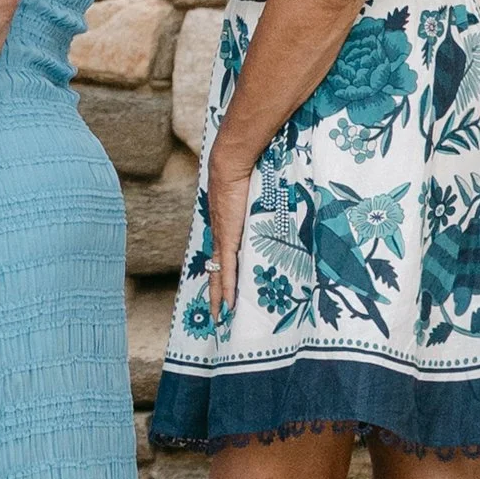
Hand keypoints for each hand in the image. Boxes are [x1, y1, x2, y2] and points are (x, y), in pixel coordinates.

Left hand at [206, 142, 255, 323]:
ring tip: (219, 316)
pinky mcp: (229, 238)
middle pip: (215, 269)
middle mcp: (219, 233)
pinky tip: (227, 304)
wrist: (230, 162)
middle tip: (215, 312)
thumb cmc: (242, 171)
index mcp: (223, 224)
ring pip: (219, 274)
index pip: (220, 254)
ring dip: (219, 296)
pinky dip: (228, 288)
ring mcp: (223, 237)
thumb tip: (264, 198)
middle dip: (215, 292)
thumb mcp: (250, 193)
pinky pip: (228, 269)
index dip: (219, 271)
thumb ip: (255, 202)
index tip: (219, 285)